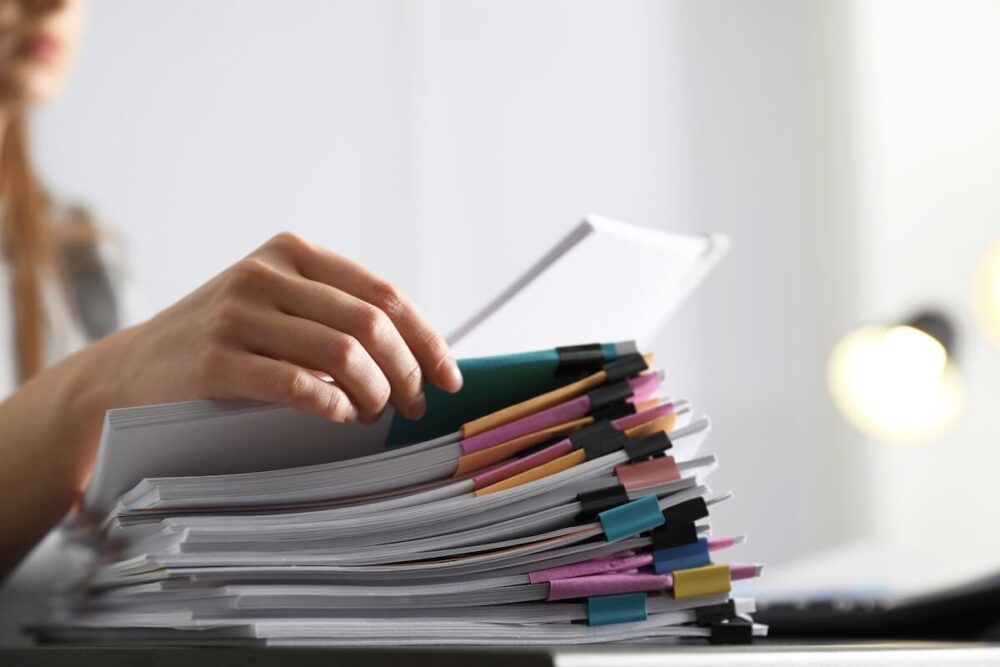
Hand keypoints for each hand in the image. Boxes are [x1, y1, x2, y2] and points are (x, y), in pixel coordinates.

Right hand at [106, 232, 462, 422]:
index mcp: (293, 252)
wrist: (132, 369)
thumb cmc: (224, 341)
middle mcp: (267, 273)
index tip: (448, 376)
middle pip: (371, 324)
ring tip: (376, 413)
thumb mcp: (276, 304)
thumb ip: (333, 312)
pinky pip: (298, 384)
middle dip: (407, 371)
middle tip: (415, 404)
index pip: (383, 294)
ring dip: (375, 392)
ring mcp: (238, 313)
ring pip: (342, 353)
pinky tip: (341, 417)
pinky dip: (333, 405)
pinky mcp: (216, 359)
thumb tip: (416, 352)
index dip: (426, 338)